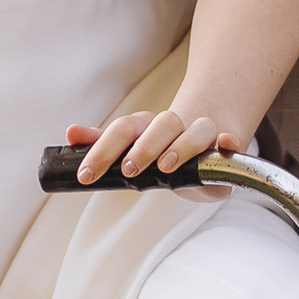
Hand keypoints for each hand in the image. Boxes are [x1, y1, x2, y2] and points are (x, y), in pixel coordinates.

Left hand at [63, 103, 243, 184]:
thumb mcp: (133, 149)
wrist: (210, 143)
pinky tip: (226, 144)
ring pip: (193, 128)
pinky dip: (227, 140)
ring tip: (166, 166)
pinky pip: (229, 137)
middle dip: (142, 146)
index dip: (102, 149)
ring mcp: (201, 133)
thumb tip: (68, 133)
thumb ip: (103, 144)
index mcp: (146, 128)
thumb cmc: (166, 152)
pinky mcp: (226, 144)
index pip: (122, 130)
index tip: (86, 174)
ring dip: (180, 145)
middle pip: (158, 124)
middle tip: (128, 169)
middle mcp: (173, 126)